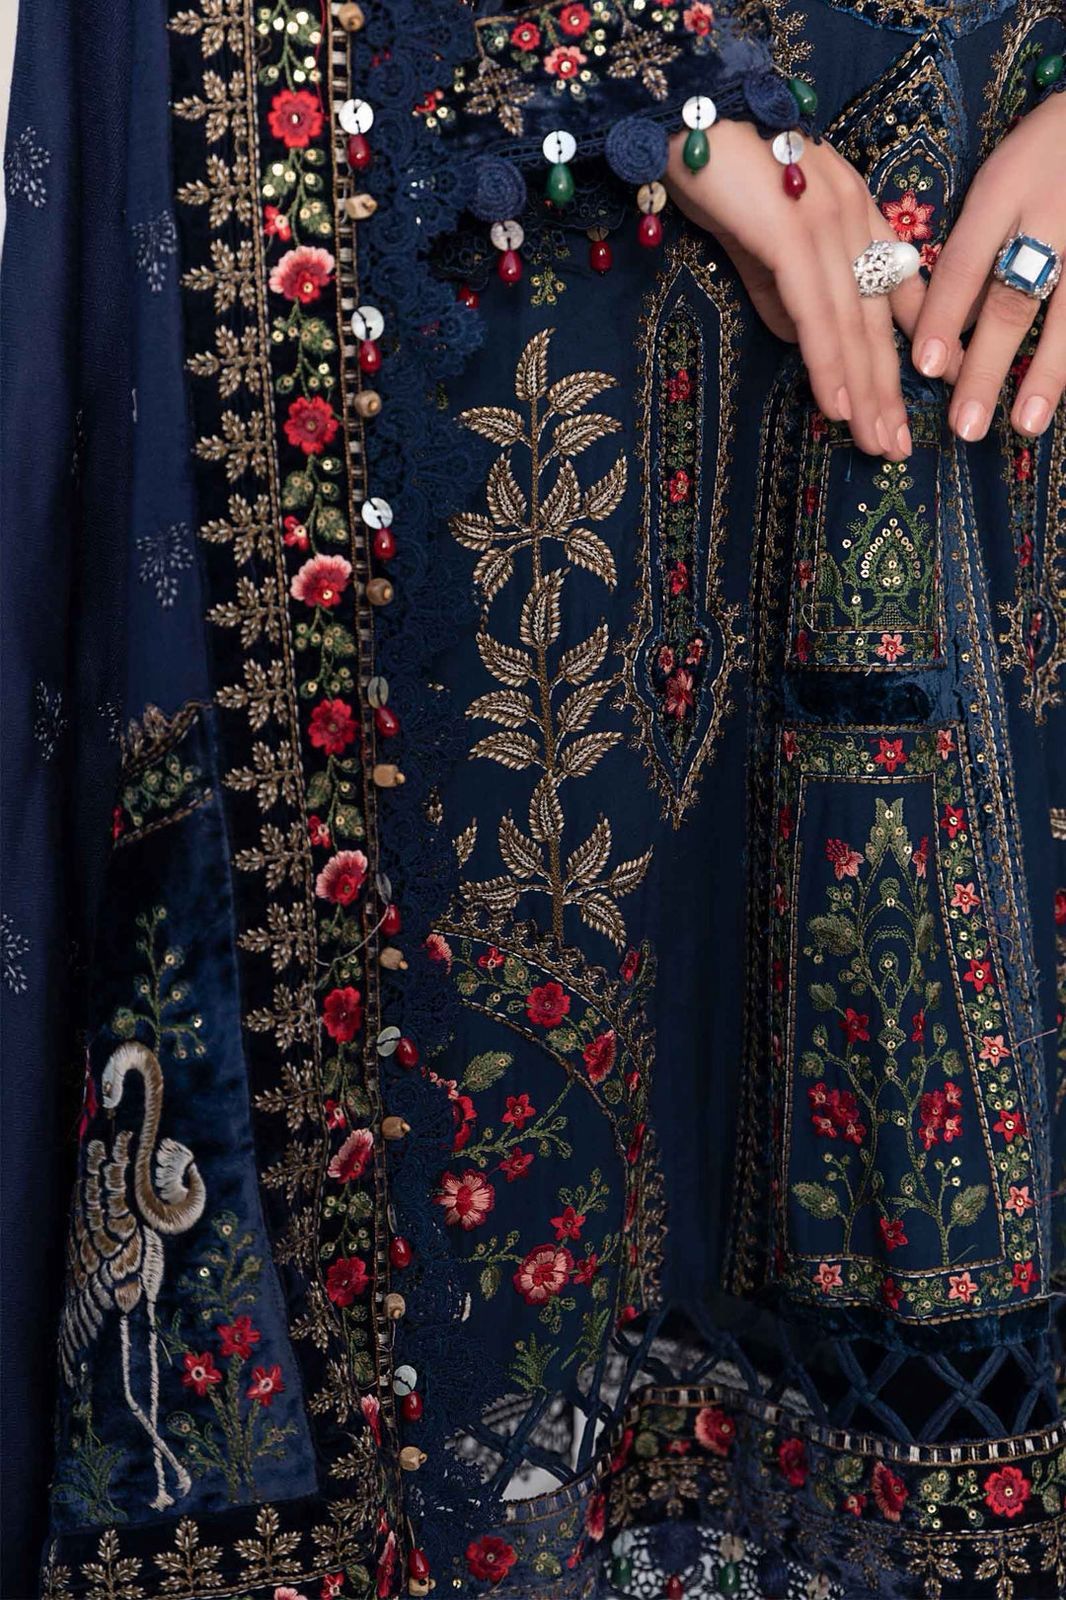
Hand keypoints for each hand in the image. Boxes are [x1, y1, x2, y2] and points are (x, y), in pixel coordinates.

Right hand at [665, 119, 946, 459]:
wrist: (683, 117)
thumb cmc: (715, 173)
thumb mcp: (754, 243)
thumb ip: (781, 293)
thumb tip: (802, 344)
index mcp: (850, 217)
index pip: (887, 295)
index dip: (900, 355)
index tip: (904, 407)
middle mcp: (852, 217)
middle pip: (878, 319)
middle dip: (889, 390)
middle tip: (896, 449)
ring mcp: (827, 222)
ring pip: (855, 324)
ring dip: (867, 391)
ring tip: (876, 443)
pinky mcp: (793, 233)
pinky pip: (817, 313)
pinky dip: (829, 365)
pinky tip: (838, 406)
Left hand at [911, 94, 1065, 439]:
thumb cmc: (1042, 154)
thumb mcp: (998, 181)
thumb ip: (972, 248)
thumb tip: (941, 333)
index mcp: (1005, 191)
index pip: (965, 262)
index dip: (944, 316)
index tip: (927, 367)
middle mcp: (1050, 215)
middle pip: (1013, 300)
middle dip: (986, 367)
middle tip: (965, 425)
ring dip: (1044, 374)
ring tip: (1024, 424)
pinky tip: (1060, 392)